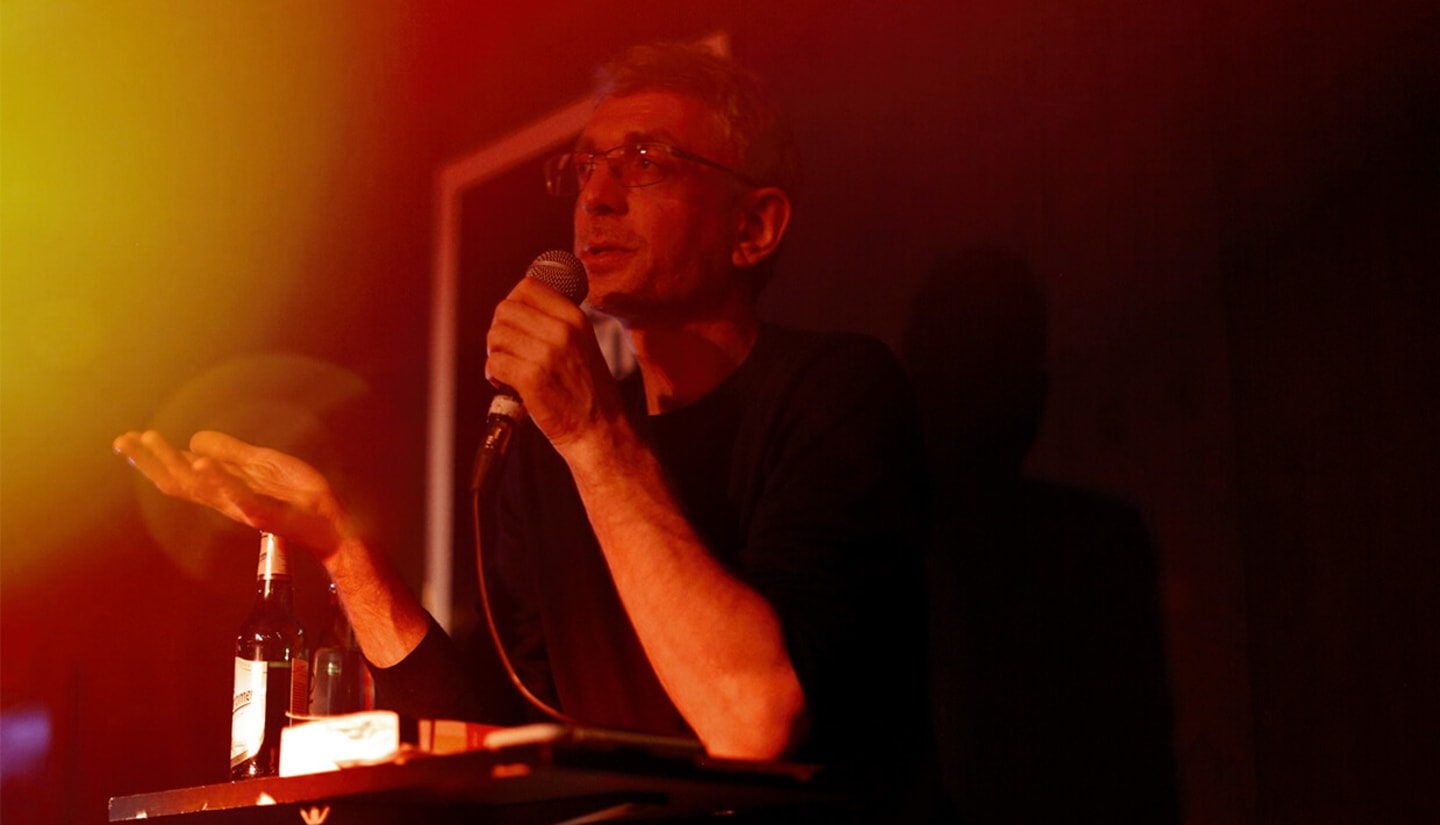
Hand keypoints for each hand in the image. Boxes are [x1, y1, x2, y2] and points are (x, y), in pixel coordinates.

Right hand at [112, 429, 354, 558]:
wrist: (329, 520)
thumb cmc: (296, 495)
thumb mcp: (260, 464)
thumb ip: (231, 453)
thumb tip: (194, 440)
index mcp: (223, 488)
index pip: (178, 473)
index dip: (151, 459)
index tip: (126, 440)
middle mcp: (225, 500)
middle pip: (178, 482)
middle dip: (149, 461)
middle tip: (124, 440)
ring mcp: (243, 506)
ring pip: (200, 488)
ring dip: (174, 464)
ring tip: (154, 442)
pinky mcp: (266, 512)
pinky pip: (239, 497)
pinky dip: (219, 480)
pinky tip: (202, 463)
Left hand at [485, 277, 625, 450]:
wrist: (599, 429)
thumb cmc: (588, 390)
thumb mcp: (583, 343)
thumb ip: (556, 323)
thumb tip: (517, 309)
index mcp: (575, 317)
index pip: (528, 287)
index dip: (513, 303)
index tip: (515, 324)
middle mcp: (562, 330)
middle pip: (505, 309)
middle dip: (499, 329)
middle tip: (508, 351)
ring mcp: (546, 353)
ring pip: (496, 335)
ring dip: (495, 353)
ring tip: (508, 370)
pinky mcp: (531, 378)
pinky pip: (495, 363)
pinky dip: (493, 375)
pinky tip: (506, 385)